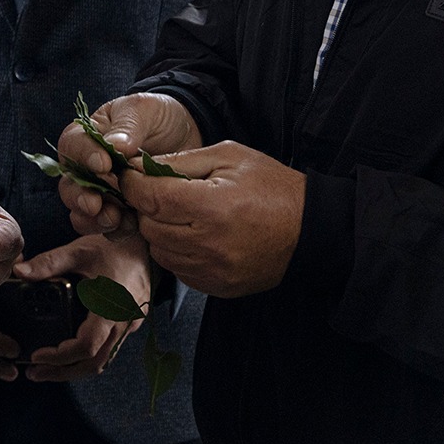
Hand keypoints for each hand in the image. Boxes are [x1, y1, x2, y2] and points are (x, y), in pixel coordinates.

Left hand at [18, 233, 152, 382]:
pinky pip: (108, 349)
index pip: (87, 347)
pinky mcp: (128, 324)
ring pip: (103, 360)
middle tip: (34, 372)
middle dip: (62, 372)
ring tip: (47, 368)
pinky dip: (87, 357)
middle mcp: (122, 323)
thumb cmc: (115, 247)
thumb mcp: (78, 251)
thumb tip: (19, 270)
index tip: (37, 356)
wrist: (145, 245)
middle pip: (94, 364)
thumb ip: (49, 262)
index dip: (60, 357)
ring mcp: (128, 326)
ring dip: (75, 368)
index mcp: (111, 308)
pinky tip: (69, 352)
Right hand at [57, 93, 202, 237]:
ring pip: (82, 213)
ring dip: (93, 219)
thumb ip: (128, 126)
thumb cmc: (158, 117)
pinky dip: (115, 230)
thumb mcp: (144, 110)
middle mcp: (87, 169)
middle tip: (95, 203)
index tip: (104, 164)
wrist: (188, 136)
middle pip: (69, 187)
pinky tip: (132, 225)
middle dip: (79, 197)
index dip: (84, 157)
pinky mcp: (121, 213)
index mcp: (86, 137)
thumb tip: (114, 145)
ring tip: (114, 217)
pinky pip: (108, 229)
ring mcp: (102, 194)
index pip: (72, 147)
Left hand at [121, 142, 305, 298]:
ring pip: (159, 251)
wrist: (310, 230)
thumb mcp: (229, 156)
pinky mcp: (217, 287)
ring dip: (161, 231)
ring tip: (182, 215)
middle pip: (149, 226)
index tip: (133, 176)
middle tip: (161, 193)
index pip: (150, 198)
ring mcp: (213, 270)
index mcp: (211, 207)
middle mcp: (208, 244)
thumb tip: (139, 166)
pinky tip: (195, 236)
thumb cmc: (272, 187)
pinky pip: (178, 270)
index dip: (133, 184)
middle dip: (148, 207)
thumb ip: (181, 161)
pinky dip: (178, 252)